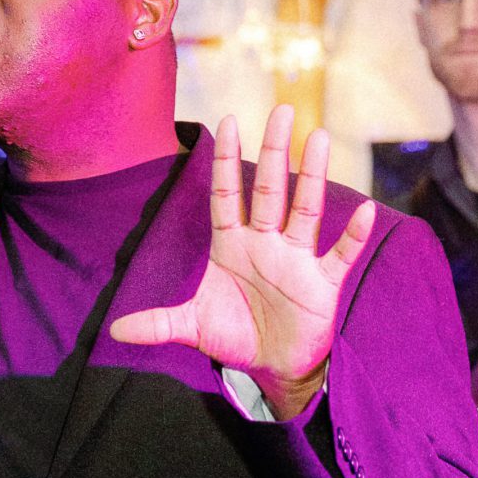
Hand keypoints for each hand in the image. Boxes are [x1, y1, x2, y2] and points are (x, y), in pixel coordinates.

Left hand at [110, 108, 374, 417]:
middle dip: (275, 152)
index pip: (228, 195)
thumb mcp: (192, 328)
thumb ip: (157, 324)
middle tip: (282, 111)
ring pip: (305, 211)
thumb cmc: (234, 334)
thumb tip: (113, 332)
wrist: (272, 366)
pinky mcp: (322, 284)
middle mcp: (266, 244)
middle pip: (271, 191)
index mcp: (232, 245)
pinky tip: (364, 210)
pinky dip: (352, 235)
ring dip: (313, 177)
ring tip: (319, 138)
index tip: (228, 122)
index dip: (227, 162)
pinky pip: (340, 254)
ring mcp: (296, 260)